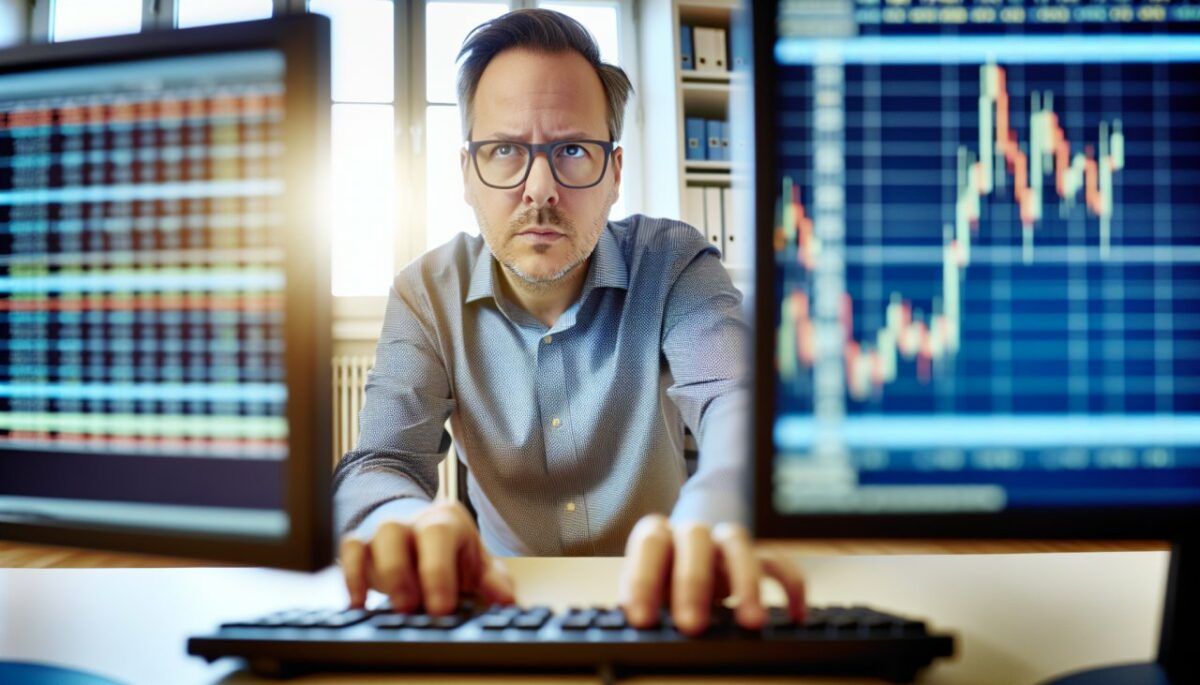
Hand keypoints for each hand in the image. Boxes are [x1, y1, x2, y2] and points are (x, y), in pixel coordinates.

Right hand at [339, 499, 515, 614]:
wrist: (427, 539)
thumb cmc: (454, 555)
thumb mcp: (478, 566)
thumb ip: (494, 582)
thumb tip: (507, 599)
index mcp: (447, 520)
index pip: (439, 534)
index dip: (437, 572)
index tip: (441, 607)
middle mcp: (414, 521)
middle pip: (397, 531)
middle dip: (401, 574)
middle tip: (410, 609)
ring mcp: (386, 532)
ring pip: (373, 538)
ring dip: (382, 575)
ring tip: (394, 609)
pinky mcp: (364, 546)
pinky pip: (349, 550)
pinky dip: (351, 576)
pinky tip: (359, 603)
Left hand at [617, 514, 805, 635]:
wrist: (692, 544)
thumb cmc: (664, 573)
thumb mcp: (647, 586)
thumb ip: (642, 600)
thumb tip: (635, 627)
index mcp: (659, 536)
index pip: (650, 545)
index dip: (643, 579)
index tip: (642, 619)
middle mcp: (694, 533)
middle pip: (696, 539)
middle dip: (693, 582)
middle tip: (691, 626)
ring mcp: (727, 542)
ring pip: (740, 544)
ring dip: (747, 583)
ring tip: (752, 623)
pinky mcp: (757, 554)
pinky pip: (779, 561)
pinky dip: (791, 585)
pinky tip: (795, 616)